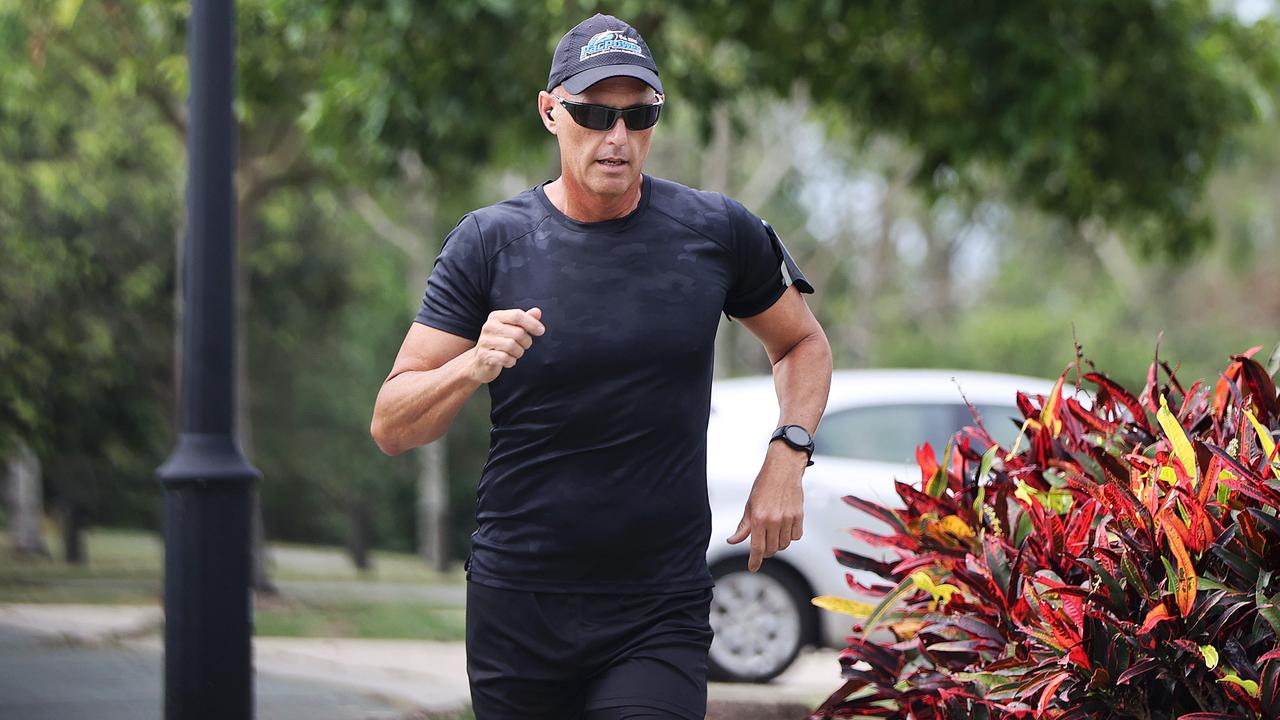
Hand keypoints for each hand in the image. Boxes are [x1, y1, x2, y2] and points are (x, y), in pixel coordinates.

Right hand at [469, 307, 544, 383]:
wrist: (480, 362)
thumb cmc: (500, 342)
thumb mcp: (512, 328)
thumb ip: (525, 319)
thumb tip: (537, 311)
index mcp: (496, 316)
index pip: (517, 315)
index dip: (532, 323)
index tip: (541, 331)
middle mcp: (488, 327)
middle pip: (518, 332)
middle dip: (526, 342)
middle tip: (523, 346)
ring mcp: (484, 341)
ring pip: (512, 346)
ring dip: (519, 352)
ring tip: (515, 353)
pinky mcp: (484, 356)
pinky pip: (505, 358)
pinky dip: (511, 361)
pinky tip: (508, 361)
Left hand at [726, 446, 805, 571]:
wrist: (783, 469)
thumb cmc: (764, 485)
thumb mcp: (749, 506)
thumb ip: (743, 526)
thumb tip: (733, 541)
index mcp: (758, 518)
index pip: (757, 548)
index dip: (755, 561)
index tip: (753, 567)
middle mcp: (774, 520)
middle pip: (772, 549)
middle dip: (766, 552)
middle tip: (763, 547)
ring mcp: (788, 518)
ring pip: (784, 544)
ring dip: (778, 544)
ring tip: (774, 534)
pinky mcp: (799, 516)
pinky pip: (796, 536)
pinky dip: (790, 536)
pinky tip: (785, 528)